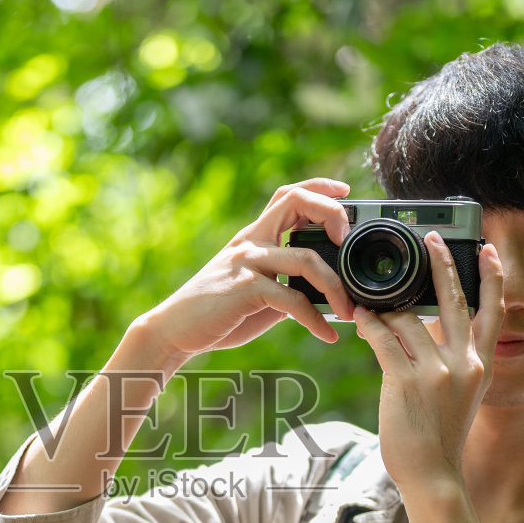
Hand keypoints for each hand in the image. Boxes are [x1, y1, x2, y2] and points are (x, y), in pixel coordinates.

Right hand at [136, 179, 359, 365]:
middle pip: (297, 201)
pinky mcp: (245, 289)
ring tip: (349, 310)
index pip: (288, 194)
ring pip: (305, 258)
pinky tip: (327, 335)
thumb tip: (320, 294)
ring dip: (335, 286)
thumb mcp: (255, 289)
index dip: (319, 187)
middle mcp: (251, 241)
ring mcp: (247, 262)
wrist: (174, 330)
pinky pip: (293, 300)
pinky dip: (315, 320)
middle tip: (349, 242)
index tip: (346, 192)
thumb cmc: (216, 312)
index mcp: (254, 236)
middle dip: (333, 213)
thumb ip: (285, 284)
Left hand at [354, 235, 504, 493]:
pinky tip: (359, 317)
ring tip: (367, 304)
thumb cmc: (440, 436)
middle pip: (455, 301)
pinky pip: (384, 339)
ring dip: (384, 309)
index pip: (493, 312)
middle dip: (443, 264)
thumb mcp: (461, 396)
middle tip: (432, 238)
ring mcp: (436, 373)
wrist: (433, 475)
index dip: (491, 278)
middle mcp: (464, 364)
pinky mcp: (407, 382)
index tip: (487, 250)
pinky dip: (369, 325)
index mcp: (481, 365)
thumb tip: (425, 328)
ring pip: (407, 320)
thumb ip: (451, 362)